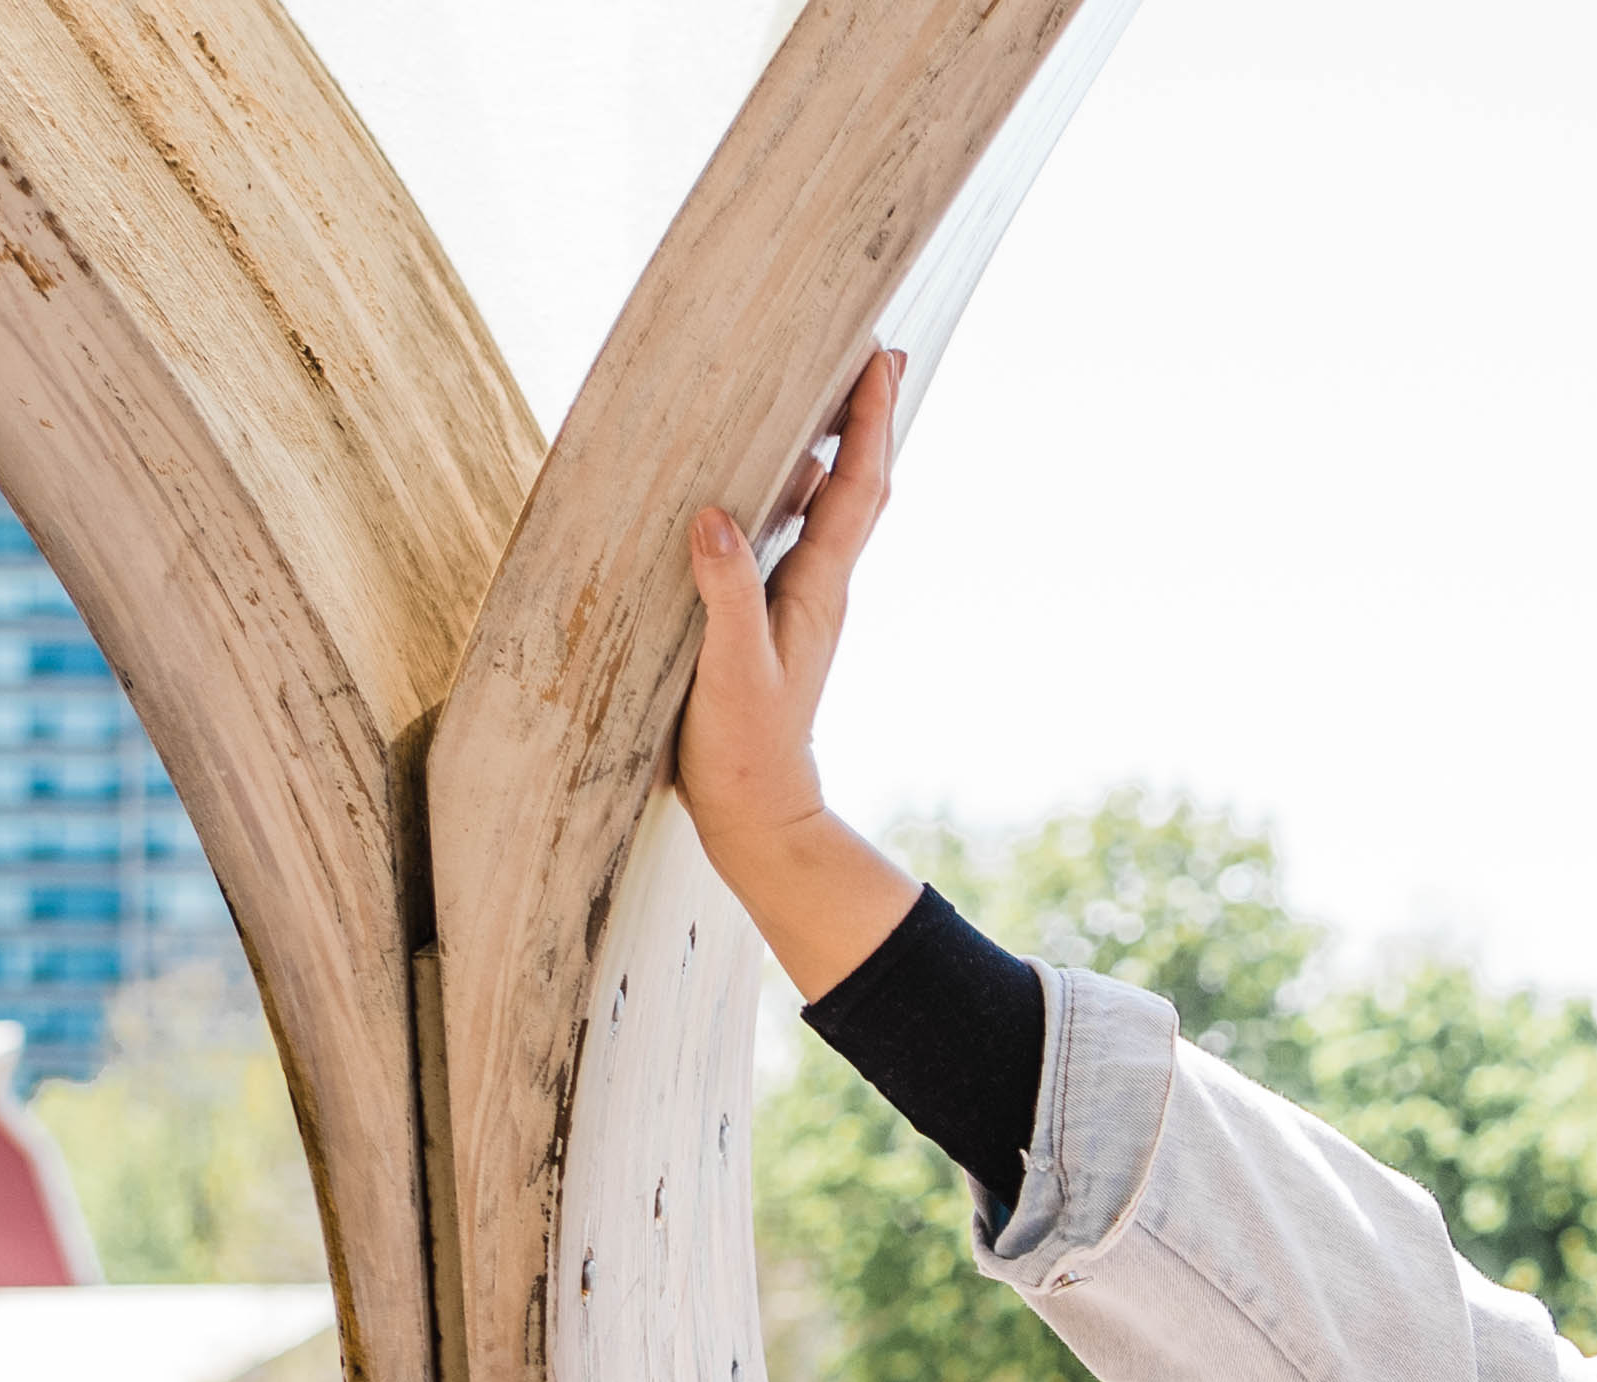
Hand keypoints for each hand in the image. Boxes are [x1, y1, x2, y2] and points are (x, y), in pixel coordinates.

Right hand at [677, 348, 920, 998]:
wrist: (758, 815)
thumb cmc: (744, 749)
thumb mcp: (730, 672)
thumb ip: (725, 595)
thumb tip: (715, 515)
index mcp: (817, 587)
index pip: (857, 486)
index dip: (870, 420)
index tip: (880, 356)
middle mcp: (819, 585)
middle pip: (857, 483)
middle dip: (867, 416)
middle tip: (876, 350)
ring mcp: (799, 601)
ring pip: (829, 507)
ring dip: (834, 447)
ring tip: (828, 391)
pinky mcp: (772, 618)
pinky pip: (793, 536)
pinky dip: (792, 491)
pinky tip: (768, 476)